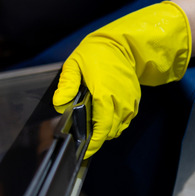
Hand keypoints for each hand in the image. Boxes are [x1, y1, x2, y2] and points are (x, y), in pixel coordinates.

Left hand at [53, 1, 191, 157]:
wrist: (122, 44)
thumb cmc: (96, 53)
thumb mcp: (74, 65)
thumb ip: (67, 85)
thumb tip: (59, 104)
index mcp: (104, 93)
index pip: (102, 127)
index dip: (95, 142)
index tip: (86, 151)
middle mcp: (120, 101)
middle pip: (111, 130)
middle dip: (98, 137)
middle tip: (84, 138)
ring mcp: (130, 101)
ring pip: (120, 127)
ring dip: (107, 130)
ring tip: (92, 128)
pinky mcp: (135, 100)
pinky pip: (127, 119)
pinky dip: (116, 123)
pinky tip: (104, 119)